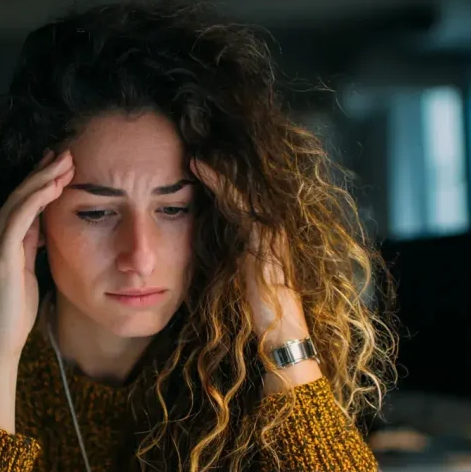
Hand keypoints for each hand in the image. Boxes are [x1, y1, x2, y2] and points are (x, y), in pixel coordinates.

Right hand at [0, 149, 74, 430]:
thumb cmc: (13, 312)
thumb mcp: (26, 271)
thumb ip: (30, 247)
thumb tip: (44, 226)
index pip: (20, 202)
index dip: (39, 180)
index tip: (61, 164)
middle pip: (18, 193)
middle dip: (43, 171)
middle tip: (67, 152)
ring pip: (19, 199)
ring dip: (44, 177)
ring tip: (66, 160)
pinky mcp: (0, 255)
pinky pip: (19, 217)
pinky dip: (37, 198)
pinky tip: (55, 185)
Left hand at [190, 159, 317, 390]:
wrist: (279, 329)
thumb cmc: (256, 307)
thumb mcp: (237, 270)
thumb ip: (228, 250)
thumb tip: (206, 239)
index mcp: (268, 231)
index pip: (241, 195)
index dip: (219, 177)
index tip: (194, 161)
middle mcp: (274, 223)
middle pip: (244, 184)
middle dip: (219, 164)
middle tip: (192, 142)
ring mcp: (272, 226)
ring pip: (241, 185)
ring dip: (216, 166)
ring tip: (192, 149)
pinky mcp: (265, 233)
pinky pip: (238, 199)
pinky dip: (217, 180)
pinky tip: (197, 167)